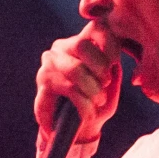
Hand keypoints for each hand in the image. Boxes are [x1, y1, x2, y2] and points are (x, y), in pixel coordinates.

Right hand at [34, 21, 122, 148]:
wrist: (81, 130)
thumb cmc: (99, 101)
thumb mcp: (112, 78)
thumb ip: (113, 62)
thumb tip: (112, 58)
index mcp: (81, 40)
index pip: (96, 27)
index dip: (109, 44)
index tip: (115, 63)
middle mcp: (61, 48)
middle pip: (80, 45)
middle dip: (99, 68)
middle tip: (105, 85)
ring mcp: (48, 66)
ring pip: (73, 69)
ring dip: (91, 88)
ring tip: (98, 101)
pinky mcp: (42, 86)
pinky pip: (67, 90)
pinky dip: (82, 104)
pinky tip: (87, 113)